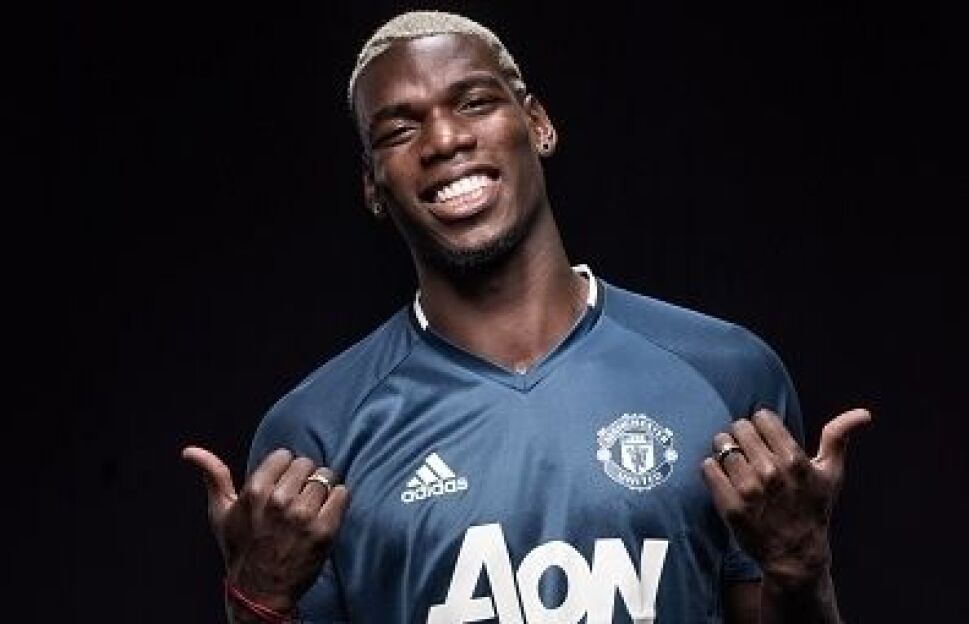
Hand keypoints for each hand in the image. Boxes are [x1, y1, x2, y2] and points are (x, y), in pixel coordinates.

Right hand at [182, 446, 348, 614]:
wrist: (260, 592)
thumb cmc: (241, 550)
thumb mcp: (221, 513)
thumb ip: (213, 476)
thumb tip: (190, 451)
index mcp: (254, 490)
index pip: (284, 456)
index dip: (284, 471)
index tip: (281, 487)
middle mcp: (278, 500)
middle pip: (306, 464)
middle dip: (303, 479)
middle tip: (296, 500)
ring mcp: (303, 515)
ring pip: (325, 476)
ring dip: (322, 490)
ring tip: (310, 508)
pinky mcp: (324, 530)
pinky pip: (342, 493)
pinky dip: (337, 500)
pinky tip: (325, 514)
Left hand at [701, 408, 869, 584]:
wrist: (795, 555)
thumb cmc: (813, 508)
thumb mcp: (831, 474)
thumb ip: (839, 438)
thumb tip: (864, 413)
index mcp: (795, 460)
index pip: (762, 417)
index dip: (761, 425)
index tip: (764, 438)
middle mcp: (772, 473)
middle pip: (739, 428)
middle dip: (741, 435)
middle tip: (746, 450)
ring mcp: (750, 490)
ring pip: (722, 445)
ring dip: (724, 450)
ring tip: (734, 463)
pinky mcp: (731, 506)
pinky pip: (708, 468)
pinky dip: (712, 468)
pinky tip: (723, 476)